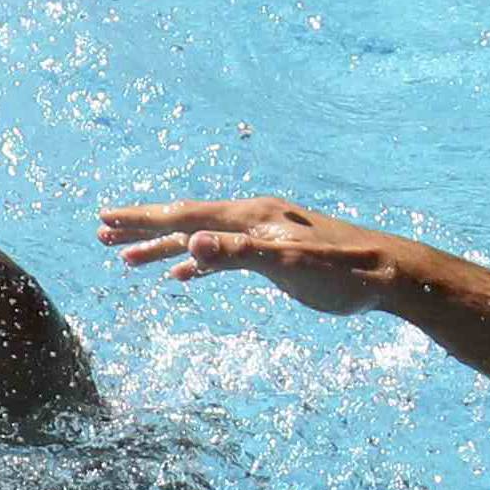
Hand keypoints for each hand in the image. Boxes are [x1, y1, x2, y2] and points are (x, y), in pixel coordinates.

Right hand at [98, 196, 405, 315]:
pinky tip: (182, 274)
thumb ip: (239, 254)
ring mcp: (262, 235)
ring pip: (200, 237)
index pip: (185, 213)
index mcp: (252, 216)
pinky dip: (195, 262)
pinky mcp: (273, 255)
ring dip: (162, 247)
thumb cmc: (344, 273)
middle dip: (141, 227)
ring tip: (125, 259)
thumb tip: (190, 243)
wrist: (390, 275)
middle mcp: (253, 218)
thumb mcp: (290, 264)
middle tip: (99, 231)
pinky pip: (221, 256)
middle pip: (185, 219)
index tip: (104, 218)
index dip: (142, 219)